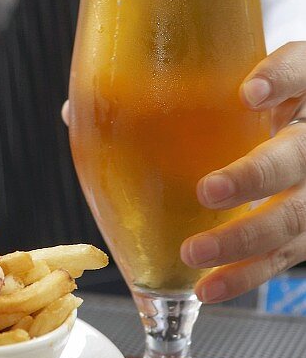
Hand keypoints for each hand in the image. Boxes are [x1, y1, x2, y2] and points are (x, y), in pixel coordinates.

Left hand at [181, 42, 305, 302]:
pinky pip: (284, 256)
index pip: (304, 68)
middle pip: (300, 153)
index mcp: (298, 85)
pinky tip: (207, 288)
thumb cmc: (236, 106)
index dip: (283, 78)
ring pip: (298, 214)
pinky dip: (244, 275)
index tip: (249, 92)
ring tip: (194, 253)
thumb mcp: (220, 86)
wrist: (288, 129)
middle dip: (257, 175)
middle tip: (208, 190)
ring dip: (244, 238)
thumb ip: (160, 92)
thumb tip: (74, 112)